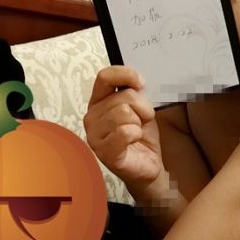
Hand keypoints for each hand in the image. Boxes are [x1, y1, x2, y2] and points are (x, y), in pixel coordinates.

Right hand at [84, 67, 162, 191]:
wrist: (148, 164)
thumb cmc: (141, 136)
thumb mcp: (140, 107)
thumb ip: (134, 91)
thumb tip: (136, 81)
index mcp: (98, 102)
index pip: (105, 77)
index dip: (127, 75)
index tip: (141, 83)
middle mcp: (91, 117)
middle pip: (123, 97)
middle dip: (142, 109)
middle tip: (141, 122)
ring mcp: (94, 136)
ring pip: (125, 114)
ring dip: (139, 124)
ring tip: (136, 133)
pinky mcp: (104, 152)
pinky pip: (125, 132)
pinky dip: (136, 135)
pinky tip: (134, 142)